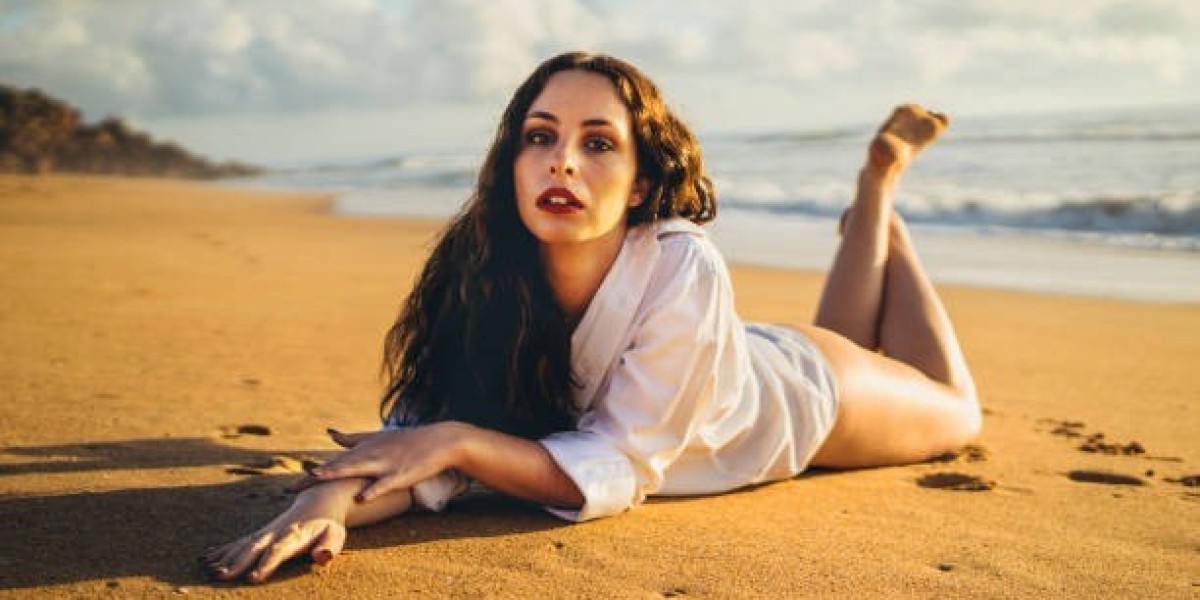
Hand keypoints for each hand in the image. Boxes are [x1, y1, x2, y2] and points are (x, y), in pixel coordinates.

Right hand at [202, 479, 360, 583]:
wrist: (319, 501)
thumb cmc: (329, 525)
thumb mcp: (336, 535)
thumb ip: (330, 546)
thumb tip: (322, 556)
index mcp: (295, 534)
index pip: (279, 550)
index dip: (266, 564)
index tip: (253, 577)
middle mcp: (276, 532)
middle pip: (255, 547)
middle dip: (238, 561)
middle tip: (222, 575)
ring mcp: (266, 531)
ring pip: (243, 544)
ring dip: (226, 557)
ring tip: (210, 569)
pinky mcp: (260, 533)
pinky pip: (240, 542)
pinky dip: (223, 550)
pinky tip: (207, 559)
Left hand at [293, 423, 468, 502]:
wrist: (438, 441)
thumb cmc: (406, 441)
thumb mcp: (376, 438)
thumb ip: (351, 438)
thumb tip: (330, 433)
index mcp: (363, 449)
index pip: (333, 463)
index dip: (313, 475)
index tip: (293, 485)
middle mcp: (370, 454)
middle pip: (338, 467)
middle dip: (315, 477)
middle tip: (293, 488)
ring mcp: (385, 464)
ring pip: (356, 469)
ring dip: (337, 473)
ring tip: (318, 478)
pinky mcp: (400, 475)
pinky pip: (383, 484)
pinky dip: (372, 490)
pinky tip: (360, 498)